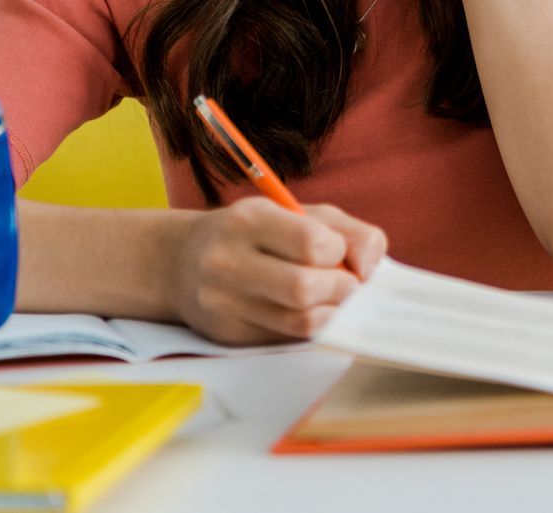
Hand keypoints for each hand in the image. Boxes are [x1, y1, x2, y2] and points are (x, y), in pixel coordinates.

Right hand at [172, 199, 386, 344]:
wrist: (181, 262)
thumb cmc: (256, 234)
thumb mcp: (299, 213)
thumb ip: (349, 231)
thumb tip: (371, 268)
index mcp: (249, 220)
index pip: (313, 243)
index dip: (340, 252)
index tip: (339, 253)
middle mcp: (228, 261)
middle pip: (305, 288)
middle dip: (341, 288)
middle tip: (346, 283)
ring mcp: (224, 303)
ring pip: (301, 322)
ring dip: (331, 311)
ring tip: (330, 297)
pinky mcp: (228, 336)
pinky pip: (287, 340)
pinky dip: (309, 328)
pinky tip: (306, 311)